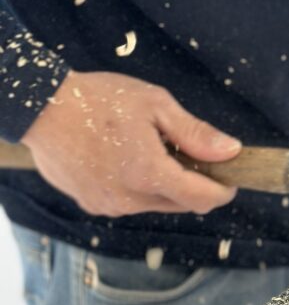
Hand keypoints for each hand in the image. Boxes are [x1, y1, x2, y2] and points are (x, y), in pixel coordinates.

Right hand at [22, 70, 240, 216]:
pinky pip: (129, 203)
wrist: (40, 108)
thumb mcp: (155, 105)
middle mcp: (130, 199)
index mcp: (149, 173)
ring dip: (165, 186)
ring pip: (156, 204)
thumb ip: (194, 133)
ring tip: (152, 150)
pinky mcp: (92, 204)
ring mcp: (109, 205)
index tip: (229, 179)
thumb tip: (231, 151)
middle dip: (195, 185)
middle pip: (181, 204)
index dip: (222, 191)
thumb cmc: (99, 100)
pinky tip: (127, 159)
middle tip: (191, 154)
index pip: (201, 198)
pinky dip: (139, 188)